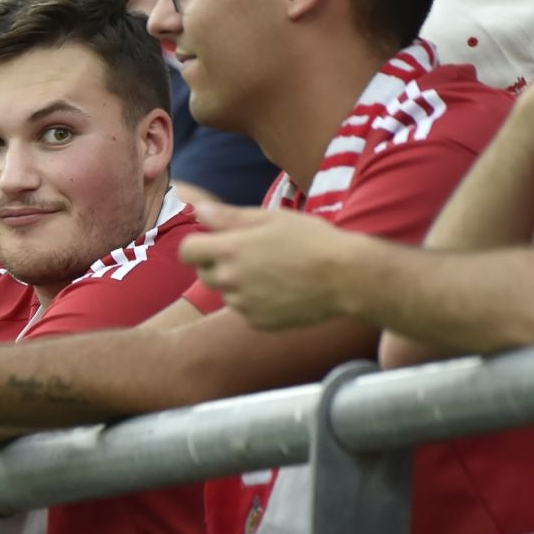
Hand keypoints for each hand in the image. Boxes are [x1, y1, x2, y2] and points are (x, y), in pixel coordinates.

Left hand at [179, 205, 363, 329]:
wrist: (345, 277)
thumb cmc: (311, 240)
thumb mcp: (270, 218)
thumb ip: (228, 216)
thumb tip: (198, 210)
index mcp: (230, 250)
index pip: (187, 251)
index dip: (198, 244)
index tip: (215, 240)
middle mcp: (231, 281)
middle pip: (204, 274)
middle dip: (216, 263)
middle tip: (248, 253)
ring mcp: (244, 305)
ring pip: (225, 293)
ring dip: (237, 283)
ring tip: (271, 271)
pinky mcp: (259, 323)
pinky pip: (244, 310)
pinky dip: (254, 301)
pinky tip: (280, 289)